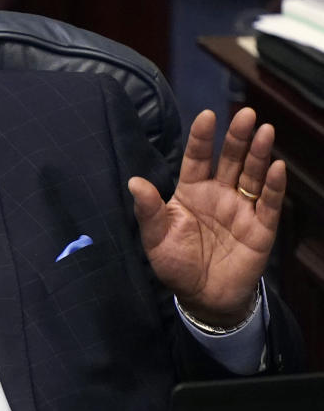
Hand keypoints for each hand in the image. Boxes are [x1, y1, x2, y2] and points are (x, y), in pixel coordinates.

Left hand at [128, 107, 285, 326]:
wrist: (202, 297)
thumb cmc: (175, 264)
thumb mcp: (155, 238)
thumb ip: (148, 210)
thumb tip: (134, 182)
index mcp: (191, 192)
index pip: (196, 158)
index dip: (201, 138)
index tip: (207, 115)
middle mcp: (218, 194)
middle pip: (230, 160)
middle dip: (237, 137)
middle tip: (245, 114)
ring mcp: (241, 209)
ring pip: (252, 175)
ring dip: (259, 153)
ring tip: (264, 130)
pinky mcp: (260, 228)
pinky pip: (268, 203)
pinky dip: (273, 185)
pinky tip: (276, 167)